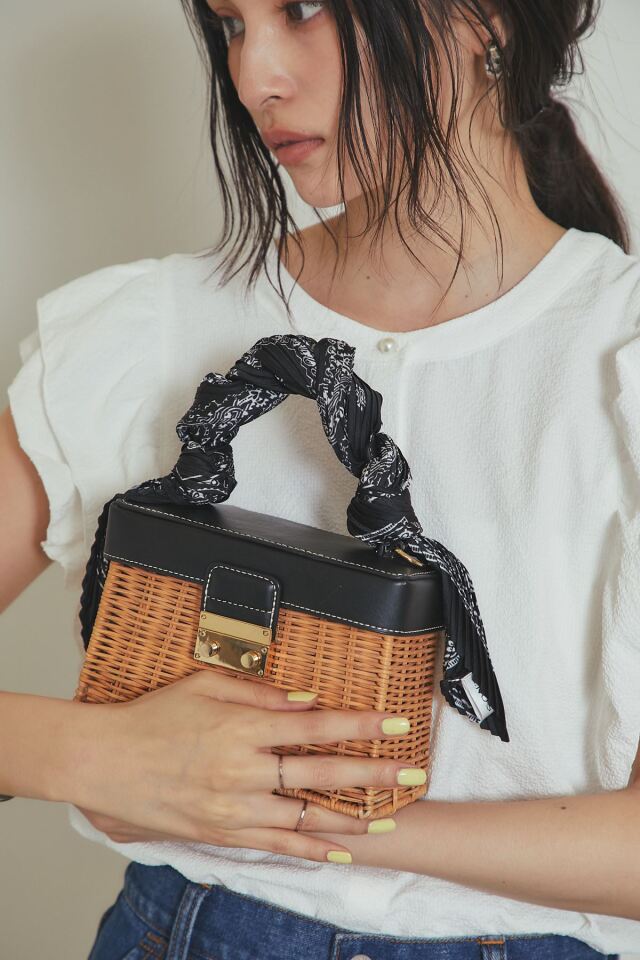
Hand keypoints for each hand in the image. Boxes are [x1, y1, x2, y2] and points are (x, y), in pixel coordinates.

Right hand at [71, 669, 416, 861]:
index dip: (360, 725)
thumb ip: (259, 693)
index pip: (316, 726)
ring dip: (352, 818)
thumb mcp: (203, 686)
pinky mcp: (221, 833)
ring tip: (389, 819)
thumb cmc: (151, 718)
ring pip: (305, 816)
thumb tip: (307, 699)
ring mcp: (233, 807)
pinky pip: (275, 845)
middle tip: (412, 775)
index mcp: (242, 728)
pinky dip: (310, 850)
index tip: (395, 724)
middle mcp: (243, 770)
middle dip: (373, 775)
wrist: (104, 761)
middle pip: (321, 773)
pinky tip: (339, 852)